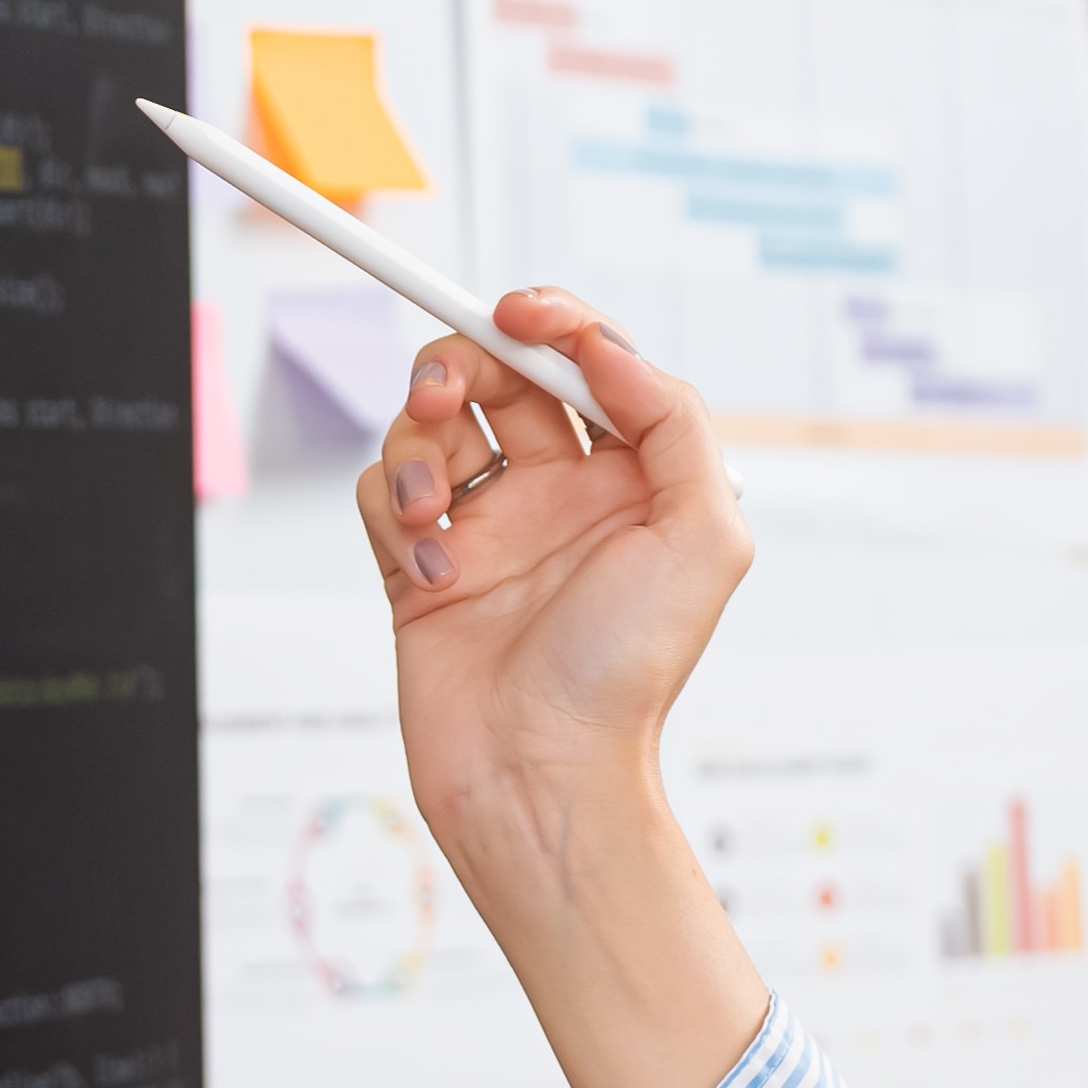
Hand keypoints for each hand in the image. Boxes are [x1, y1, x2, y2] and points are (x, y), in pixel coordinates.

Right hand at [350, 289, 769, 1087]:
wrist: (539, 775)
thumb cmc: (627, 674)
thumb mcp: (707, 534)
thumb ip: (673, 419)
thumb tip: (604, 350)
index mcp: (631, 477)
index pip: (584, 360)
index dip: (549, 319)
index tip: (518, 313)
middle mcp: (558, 493)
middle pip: (493, 371)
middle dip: (459, 358)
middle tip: (444, 389)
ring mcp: (485, 526)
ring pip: (426, 422)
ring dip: (416, 442)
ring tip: (433, 508)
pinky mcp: (418, 564)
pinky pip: (381, 489)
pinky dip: (392, 510)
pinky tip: (426, 564)